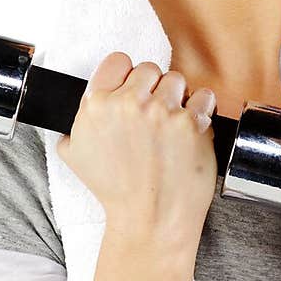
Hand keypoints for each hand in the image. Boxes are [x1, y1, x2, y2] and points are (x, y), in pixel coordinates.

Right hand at [55, 52, 218, 246]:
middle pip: (150, 69)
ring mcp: (162, 111)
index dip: (128, 74)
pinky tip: (194, 126)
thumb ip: (76, 125)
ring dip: (178, 97)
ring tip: (174, 123)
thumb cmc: (116, 192)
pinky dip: (203, 109)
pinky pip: (204, 97)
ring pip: (177, 80)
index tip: (135, 87)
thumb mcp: (75, 157)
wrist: (150, 219)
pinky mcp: (191, 123)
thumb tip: (82, 111)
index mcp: (97, 105)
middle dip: (154, 88)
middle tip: (155, 114)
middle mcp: (128, 103)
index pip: (118, 61)